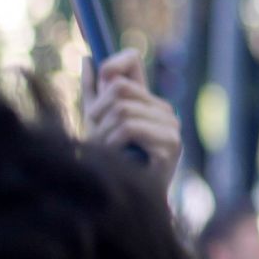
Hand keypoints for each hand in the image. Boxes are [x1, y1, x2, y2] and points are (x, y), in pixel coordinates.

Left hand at [83, 48, 180, 188]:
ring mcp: (171, 126)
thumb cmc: (111, 163)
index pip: (130, 60)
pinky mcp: (170, 145)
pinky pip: (130, 128)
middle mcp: (163, 109)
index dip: (109, 66)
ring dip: (103, 133)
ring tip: (105, 151)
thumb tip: (88, 58)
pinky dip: (113, 143)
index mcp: (147, 101)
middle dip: (98, 112)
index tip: (98, 85)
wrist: (126, 200)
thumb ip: (94, 92)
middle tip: (97, 135)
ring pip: (122, 109)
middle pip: (118, 88)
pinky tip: (116, 157)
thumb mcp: (97, 122)